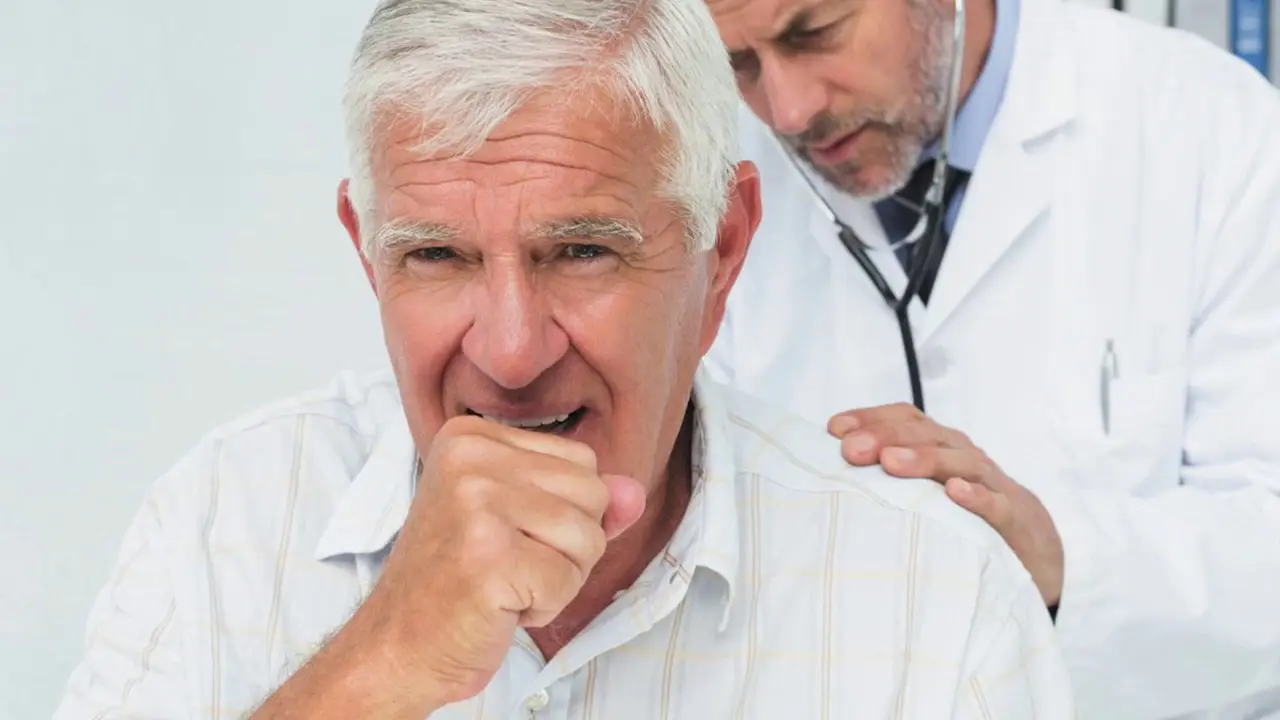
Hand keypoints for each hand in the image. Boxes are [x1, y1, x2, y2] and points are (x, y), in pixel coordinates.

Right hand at [354, 416, 646, 709]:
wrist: (399, 644)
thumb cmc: (460, 583)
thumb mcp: (524, 525)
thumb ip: (583, 504)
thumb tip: (634, 492)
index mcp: (473, 436)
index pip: (583, 460)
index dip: (563, 513)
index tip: (504, 536)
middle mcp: (470, 456)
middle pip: (592, 493)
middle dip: (568, 546)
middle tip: (506, 565)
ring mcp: (476, 502)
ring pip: (588, 537)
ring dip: (559, 578)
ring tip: (504, 584)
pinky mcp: (487, 554)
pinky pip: (567, 580)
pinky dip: (544, 607)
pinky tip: (499, 605)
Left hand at [829, 403, 1063, 605]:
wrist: (1033, 548)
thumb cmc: (963, 516)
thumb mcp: (922, 494)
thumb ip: (884, 481)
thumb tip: (824, 477)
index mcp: (939, 447)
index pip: (905, 419)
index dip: (871, 418)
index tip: (833, 429)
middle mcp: (962, 457)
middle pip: (926, 435)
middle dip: (886, 437)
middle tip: (852, 450)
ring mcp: (990, 485)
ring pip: (958, 461)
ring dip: (924, 459)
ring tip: (891, 463)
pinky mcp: (1014, 518)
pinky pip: (996, 503)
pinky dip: (976, 496)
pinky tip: (954, 494)